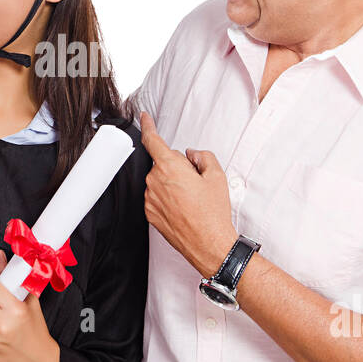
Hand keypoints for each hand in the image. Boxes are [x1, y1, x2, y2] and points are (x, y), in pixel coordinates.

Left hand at [139, 112, 238, 277]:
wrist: (209, 244)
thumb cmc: (213, 213)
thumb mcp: (217, 176)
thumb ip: (203, 156)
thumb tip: (192, 155)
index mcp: (170, 168)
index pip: (153, 140)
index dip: (148, 126)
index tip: (145, 117)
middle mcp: (155, 182)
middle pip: (162, 163)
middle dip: (177, 167)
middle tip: (195, 182)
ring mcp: (150, 199)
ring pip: (159, 181)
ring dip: (171, 183)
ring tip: (191, 199)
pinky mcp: (149, 214)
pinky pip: (156, 197)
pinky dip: (167, 198)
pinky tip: (183, 208)